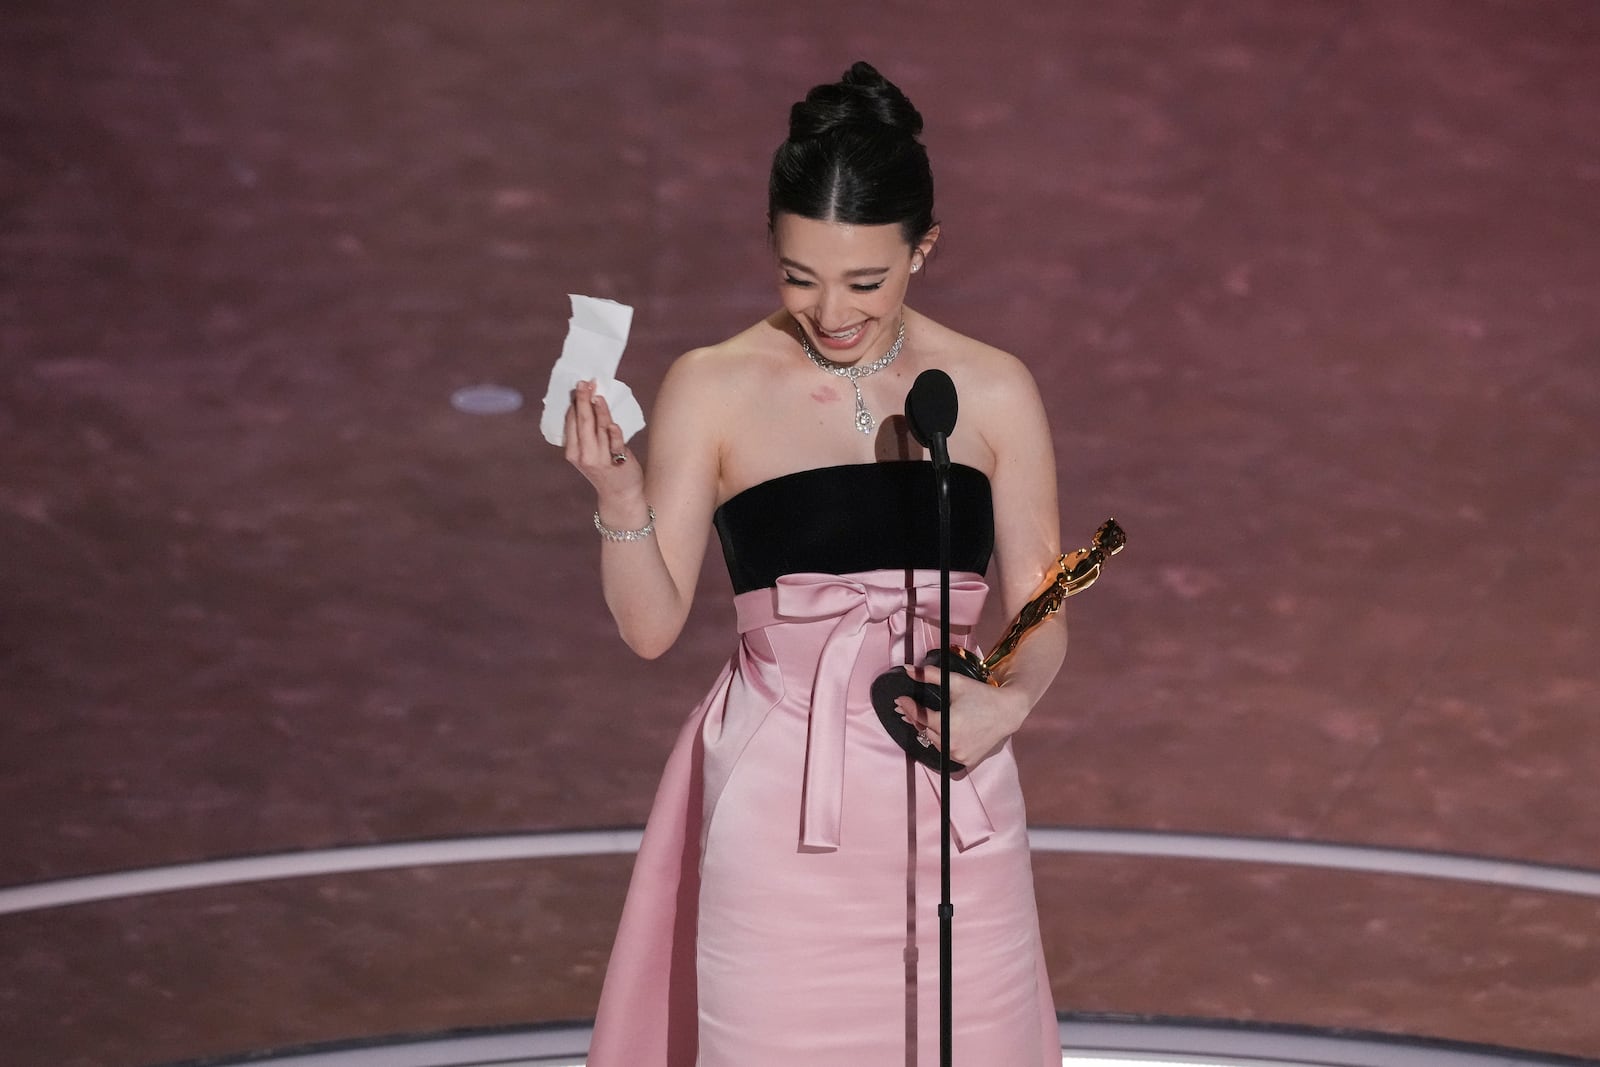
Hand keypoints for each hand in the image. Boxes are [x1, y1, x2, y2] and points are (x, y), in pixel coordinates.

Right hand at [564, 379, 642, 498]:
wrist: (620, 495)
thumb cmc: (605, 468)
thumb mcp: (589, 452)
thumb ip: (587, 433)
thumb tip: (589, 402)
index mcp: (572, 452)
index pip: (571, 422)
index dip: (574, 403)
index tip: (578, 386)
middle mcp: (583, 456)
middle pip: (583, 423)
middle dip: (583, 401)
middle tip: (585, 383)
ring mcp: (600, 459)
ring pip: (599, 429)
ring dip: (599, 411)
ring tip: (597, 395)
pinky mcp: (617, 462)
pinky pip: (615, 444)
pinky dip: (614, 433)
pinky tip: (612, 424)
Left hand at [894, 666, 1029, 767]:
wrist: (1007, 712)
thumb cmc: (981, 695)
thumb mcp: (955, 682)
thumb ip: (929, 676)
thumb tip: (908, 670)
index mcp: (947, 724)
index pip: (919, 717)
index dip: (908, 708)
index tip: (900, 700)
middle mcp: (951, 743)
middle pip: (924, 730)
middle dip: (916, 718)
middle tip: (907, 708)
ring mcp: (958, 755)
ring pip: (934, 742)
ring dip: (929, 730)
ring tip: (924, 718)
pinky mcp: (966, 760)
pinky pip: (946, 751)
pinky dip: (943, 741)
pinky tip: (942, 731)